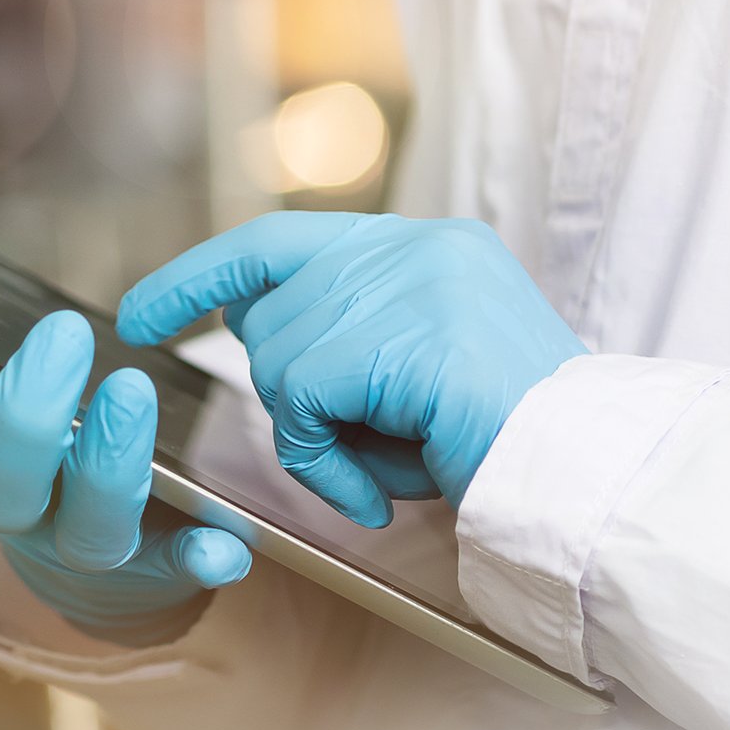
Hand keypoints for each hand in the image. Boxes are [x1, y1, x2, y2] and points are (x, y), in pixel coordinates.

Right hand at [0, 282, 249, 646]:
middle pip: (2, 473)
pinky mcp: (159, 565)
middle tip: (58, 336)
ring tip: (134, 397)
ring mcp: (83, 540)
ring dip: (109, 462)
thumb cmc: (26, 456)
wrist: (90, 570)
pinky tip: (228, 543)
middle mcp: (15, 503)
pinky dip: (204, 556)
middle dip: (25, 410)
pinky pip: (184, 569)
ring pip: (91, 520)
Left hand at [117, 212, 586, 526]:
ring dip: (320, 438)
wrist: (590, 479)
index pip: (275, 241)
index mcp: (424, 244)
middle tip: (370, 445)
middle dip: (294, 398)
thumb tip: (249, 329)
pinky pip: (298, 403)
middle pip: (271, 319)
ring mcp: (408, 286)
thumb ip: (346, 337)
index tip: (139, 313)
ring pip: (278, 362)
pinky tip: (378, 489)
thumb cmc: (506, 445)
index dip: (199, 277)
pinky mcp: (396, 338)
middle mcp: (413, 247)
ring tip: (395, 462)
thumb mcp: (419, 370)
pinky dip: (323, 461)